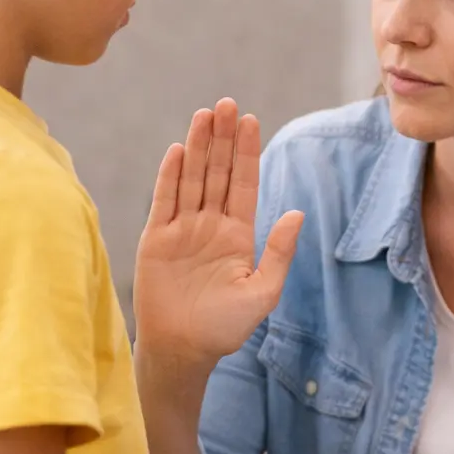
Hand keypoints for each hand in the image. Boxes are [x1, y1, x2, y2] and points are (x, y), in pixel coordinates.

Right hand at [134, 99, 302, 366]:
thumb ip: (278, 252)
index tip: (251, 120)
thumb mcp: (262, 292)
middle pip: (217, 172)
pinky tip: (177, 150)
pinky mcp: (157, 239)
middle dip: (222, 138)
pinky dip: (170, 176)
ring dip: (197, 147)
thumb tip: (297, 213)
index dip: (246, 152)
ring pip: (191, 179)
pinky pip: (164, 201)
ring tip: (205, 114)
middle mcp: (210, 225)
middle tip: (227, 103)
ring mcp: (182, 229)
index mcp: (238, 234)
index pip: (243, 183)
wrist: (183, 350)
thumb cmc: (225, 327)